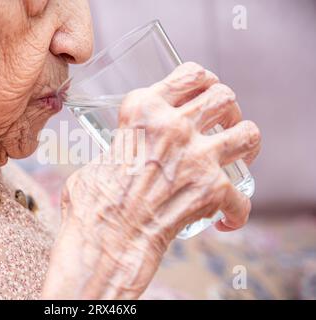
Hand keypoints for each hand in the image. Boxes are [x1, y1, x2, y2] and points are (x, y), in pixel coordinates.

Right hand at [42, 62, 260, 298]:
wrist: (105, 240)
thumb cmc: (94, 203)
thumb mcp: (100, 154)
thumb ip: (121, 144)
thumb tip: (125, 150)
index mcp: (143, 110)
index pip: (188, 74)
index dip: (204, 80)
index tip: (206, 90)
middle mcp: (173, 126)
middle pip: (224, 96)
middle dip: (229, 108)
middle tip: (224, 122)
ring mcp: (196, 156)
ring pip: (248, 132)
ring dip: (247, 143)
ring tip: (240, 155)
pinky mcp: (211, 190)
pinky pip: (242, 198)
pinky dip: (236, 211)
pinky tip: (225, 219)